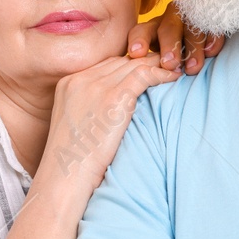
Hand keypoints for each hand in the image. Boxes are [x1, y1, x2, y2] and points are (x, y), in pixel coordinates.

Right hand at [38, 56, 178, 193]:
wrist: (65, 177)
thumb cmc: (72, 162)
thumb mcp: (75, 125)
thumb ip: (90, 108)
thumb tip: (114, 110)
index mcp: (68, 84)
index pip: (105, 65)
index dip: (128, 66)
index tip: (147, 71)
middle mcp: (81, 79)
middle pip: (120, 62)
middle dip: (145, 61)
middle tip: (167, 65)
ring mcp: (96, 87)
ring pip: (134, 64)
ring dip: (157, 66)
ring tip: (174, 70)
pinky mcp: (113, 98)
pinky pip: (143, 75)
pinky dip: (161, 75)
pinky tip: (173, 78)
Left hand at [127, 0, 225, 74]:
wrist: (196, 49)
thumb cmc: (170, 62)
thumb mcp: (155, 61)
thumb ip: (145, 67)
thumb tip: (131, 81)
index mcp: (153, 29)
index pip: (142, 31)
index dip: (139, 40)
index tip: (136, 53)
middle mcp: (171, 21)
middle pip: (168, 28)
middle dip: (169, 45)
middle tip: (169, 64)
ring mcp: (193, 20)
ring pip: (192, 29)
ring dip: (192, 48)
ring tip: (192, 68)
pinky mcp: (212, 23)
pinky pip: (213, 28)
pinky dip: (212, 39)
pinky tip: (211, 52)